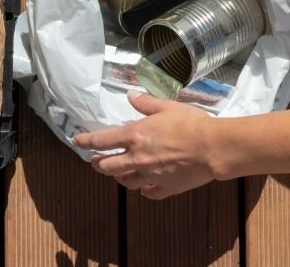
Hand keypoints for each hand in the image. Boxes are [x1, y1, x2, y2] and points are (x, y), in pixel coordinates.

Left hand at [73, 92, 222, 199]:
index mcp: (135, 136)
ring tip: (117, 172)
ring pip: (125, 181)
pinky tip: (145, 186)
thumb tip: (131, 96)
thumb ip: (146, 103)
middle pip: (108, 166)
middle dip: (98, 163)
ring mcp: (149, 176)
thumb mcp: (167, 107)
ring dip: (118, 176)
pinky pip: (147, 192)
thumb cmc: (190, 123)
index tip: (77, 141)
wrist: (212, 148)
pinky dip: (143, 189)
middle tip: (96, 160)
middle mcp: (137, 158)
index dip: (86, 141)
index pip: (102, 141)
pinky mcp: (163, 189)